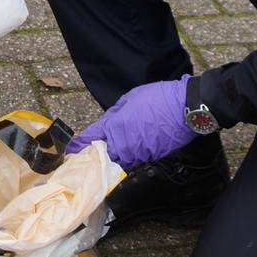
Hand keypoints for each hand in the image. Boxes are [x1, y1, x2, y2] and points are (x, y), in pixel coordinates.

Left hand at [66, 75, 198, 169]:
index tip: (71, 149)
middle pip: (104, 154)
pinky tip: (137, 144)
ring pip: (120, 158)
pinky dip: (133, 153)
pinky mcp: (152, 157)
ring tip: (117, 146)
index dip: (79, 144)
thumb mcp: (130, 98)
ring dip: (116, 154)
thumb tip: (110, 123)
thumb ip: (115, 113)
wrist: (185, 109)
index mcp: (114, 126)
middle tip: (91, 151)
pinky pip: (137, 157)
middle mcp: (123, 144)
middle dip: (97, 153)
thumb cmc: (157, 98)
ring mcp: (138, 153)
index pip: (91, 139)